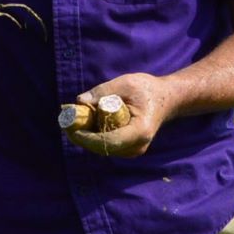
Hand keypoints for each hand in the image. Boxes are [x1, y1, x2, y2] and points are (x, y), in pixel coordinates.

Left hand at [64, 72, 180, 156]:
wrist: (167, 99)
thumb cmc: (148, 89)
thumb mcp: (126, 83)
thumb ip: (103, 91)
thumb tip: (79, 101)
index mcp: (140, 130)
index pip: (110, 141)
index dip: (88, 138)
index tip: (72, 128)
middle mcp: (138, 145)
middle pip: (103, 148)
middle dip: (82, 137)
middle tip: (66, 122)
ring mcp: (133, 150)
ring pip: (102, 149)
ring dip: (85, 138)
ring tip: (74, 121)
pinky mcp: (128, 149)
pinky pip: (105, 146)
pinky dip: (93, 137)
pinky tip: (85, 124)